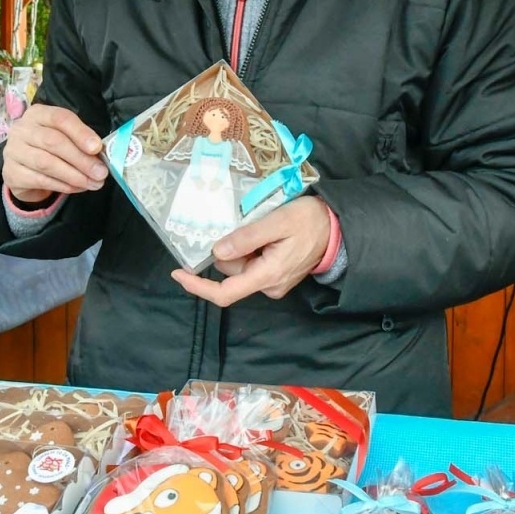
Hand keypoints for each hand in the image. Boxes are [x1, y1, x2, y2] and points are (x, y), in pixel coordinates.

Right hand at [1, 104, 107, 203]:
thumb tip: (100, 154)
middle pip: (53, 141)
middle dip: (81, 159)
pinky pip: (40, 180)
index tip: (97, 148)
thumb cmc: (49, 149)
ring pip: (46, 163)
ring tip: (93, 183)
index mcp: (38, 114)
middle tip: (100, 172)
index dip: (80, 132)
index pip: (60, 118)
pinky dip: (62, 186)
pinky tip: (77, 188)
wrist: (23, 170)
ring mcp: (13, 151)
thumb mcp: (64, 137)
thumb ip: (80, 141)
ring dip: (74, 175)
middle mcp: (22, 129)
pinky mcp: (11, 173)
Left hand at [171, 196, 331, 307]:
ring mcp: (272, 283)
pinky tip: (265, 235)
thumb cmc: (309, 221)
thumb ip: (247, 238)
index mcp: (267, 276)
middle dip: (230, 249)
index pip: (225, 292)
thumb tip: (217, 252)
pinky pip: (250, 264)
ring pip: (239, 267)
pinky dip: (249, 250)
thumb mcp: (277, 222)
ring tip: (263, 228)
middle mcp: (268, 286)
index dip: (198, 286)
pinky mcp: (275, 276)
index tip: (178, 273)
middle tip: (251, 225)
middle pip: (230, 273)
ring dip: (241, 247)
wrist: (336, 228)